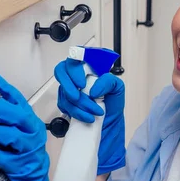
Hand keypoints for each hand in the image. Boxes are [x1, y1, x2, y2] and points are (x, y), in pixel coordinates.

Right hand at [54, 58, 125, 174]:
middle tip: (78, 96)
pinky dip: (76, 113)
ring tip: (94, 112)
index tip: (82, 81)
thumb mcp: (118, 89)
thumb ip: (108, 82)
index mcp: (89, 67)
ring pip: (64, 92)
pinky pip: (63, 105)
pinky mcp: (66, 103)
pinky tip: (87, 117)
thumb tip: (94, 88)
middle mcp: (77, 76)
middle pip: (61, 71)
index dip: (74, 67)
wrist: (109, 124)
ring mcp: (70, 89)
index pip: (75, 56)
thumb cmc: (113, 103)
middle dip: (69, 86)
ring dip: (79, 104)